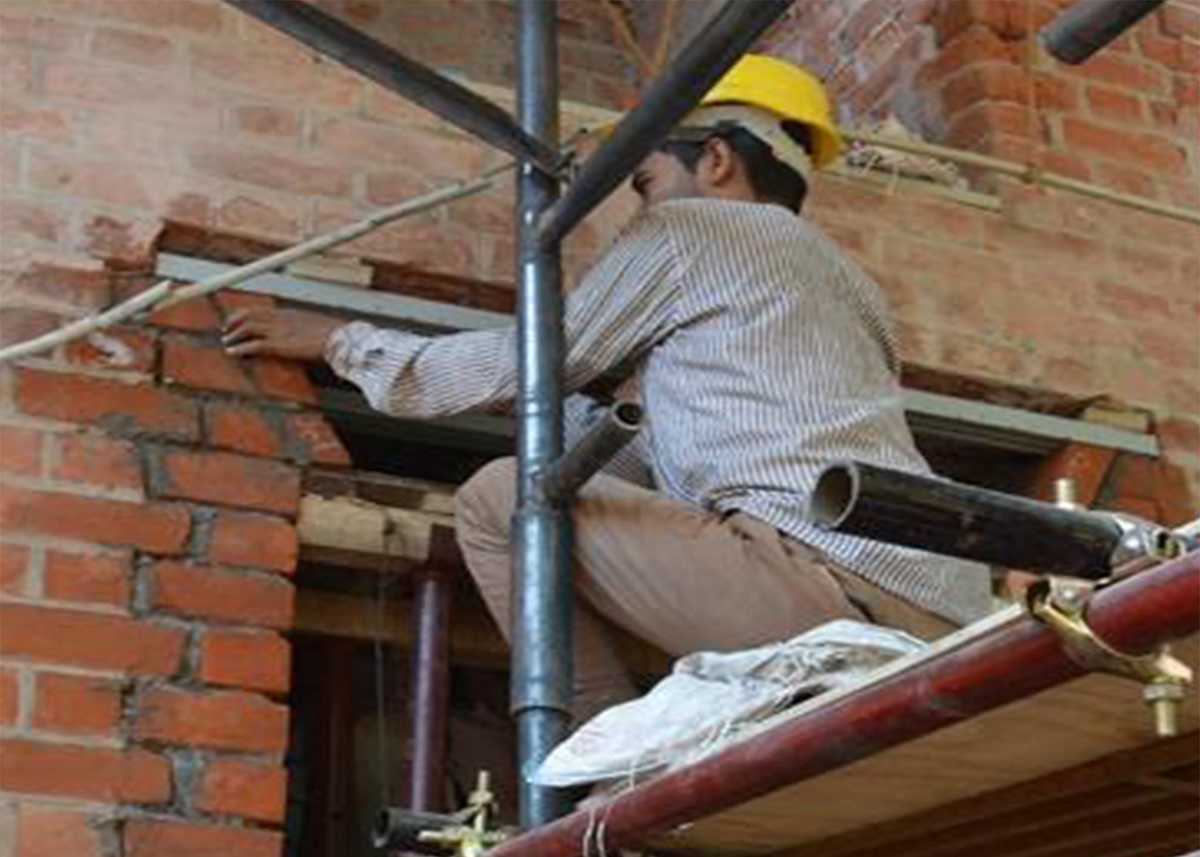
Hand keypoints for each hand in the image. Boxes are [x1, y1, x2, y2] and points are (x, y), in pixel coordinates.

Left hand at [221, 308, 344, 361]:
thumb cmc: (335, 335)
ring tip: (227, 342)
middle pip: (250, 315)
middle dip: (234, 322)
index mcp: (290, 313)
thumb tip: (307, 333)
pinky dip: (240, 348)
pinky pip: (253, 345)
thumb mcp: (317, 327)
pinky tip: (232, 352)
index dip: (246, 314)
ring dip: (234, 335)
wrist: (340, 339)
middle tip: (226, 330)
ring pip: (248, 328)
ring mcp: (279, 331)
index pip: (261, 310)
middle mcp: (281, 318)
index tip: (238, 319)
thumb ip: (307, 328)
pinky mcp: (278, 345)